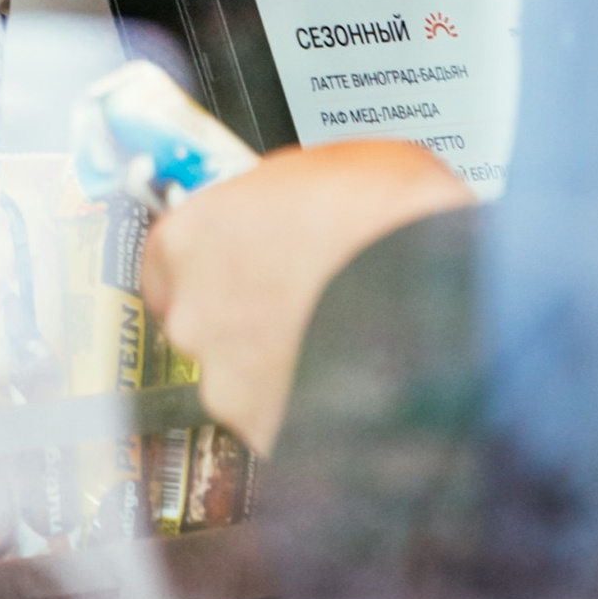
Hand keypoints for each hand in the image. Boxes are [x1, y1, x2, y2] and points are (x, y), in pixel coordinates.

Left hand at [140, 136, 466, 456]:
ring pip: (240, 380)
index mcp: (189, 237)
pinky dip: (308, 412)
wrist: (431, 292)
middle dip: (245, 319)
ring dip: (276, 369)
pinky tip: (350, 385)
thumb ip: (282, 195)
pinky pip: (280, 423)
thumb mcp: (327, 165)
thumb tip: (290, 205)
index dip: (210, 265)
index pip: (166, 261)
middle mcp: (191, 314)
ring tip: (339, 346)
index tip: (239, 267)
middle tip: (302, 304)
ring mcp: (223, 382)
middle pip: (202, 323)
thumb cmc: (384, 218)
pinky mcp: (265, 434)